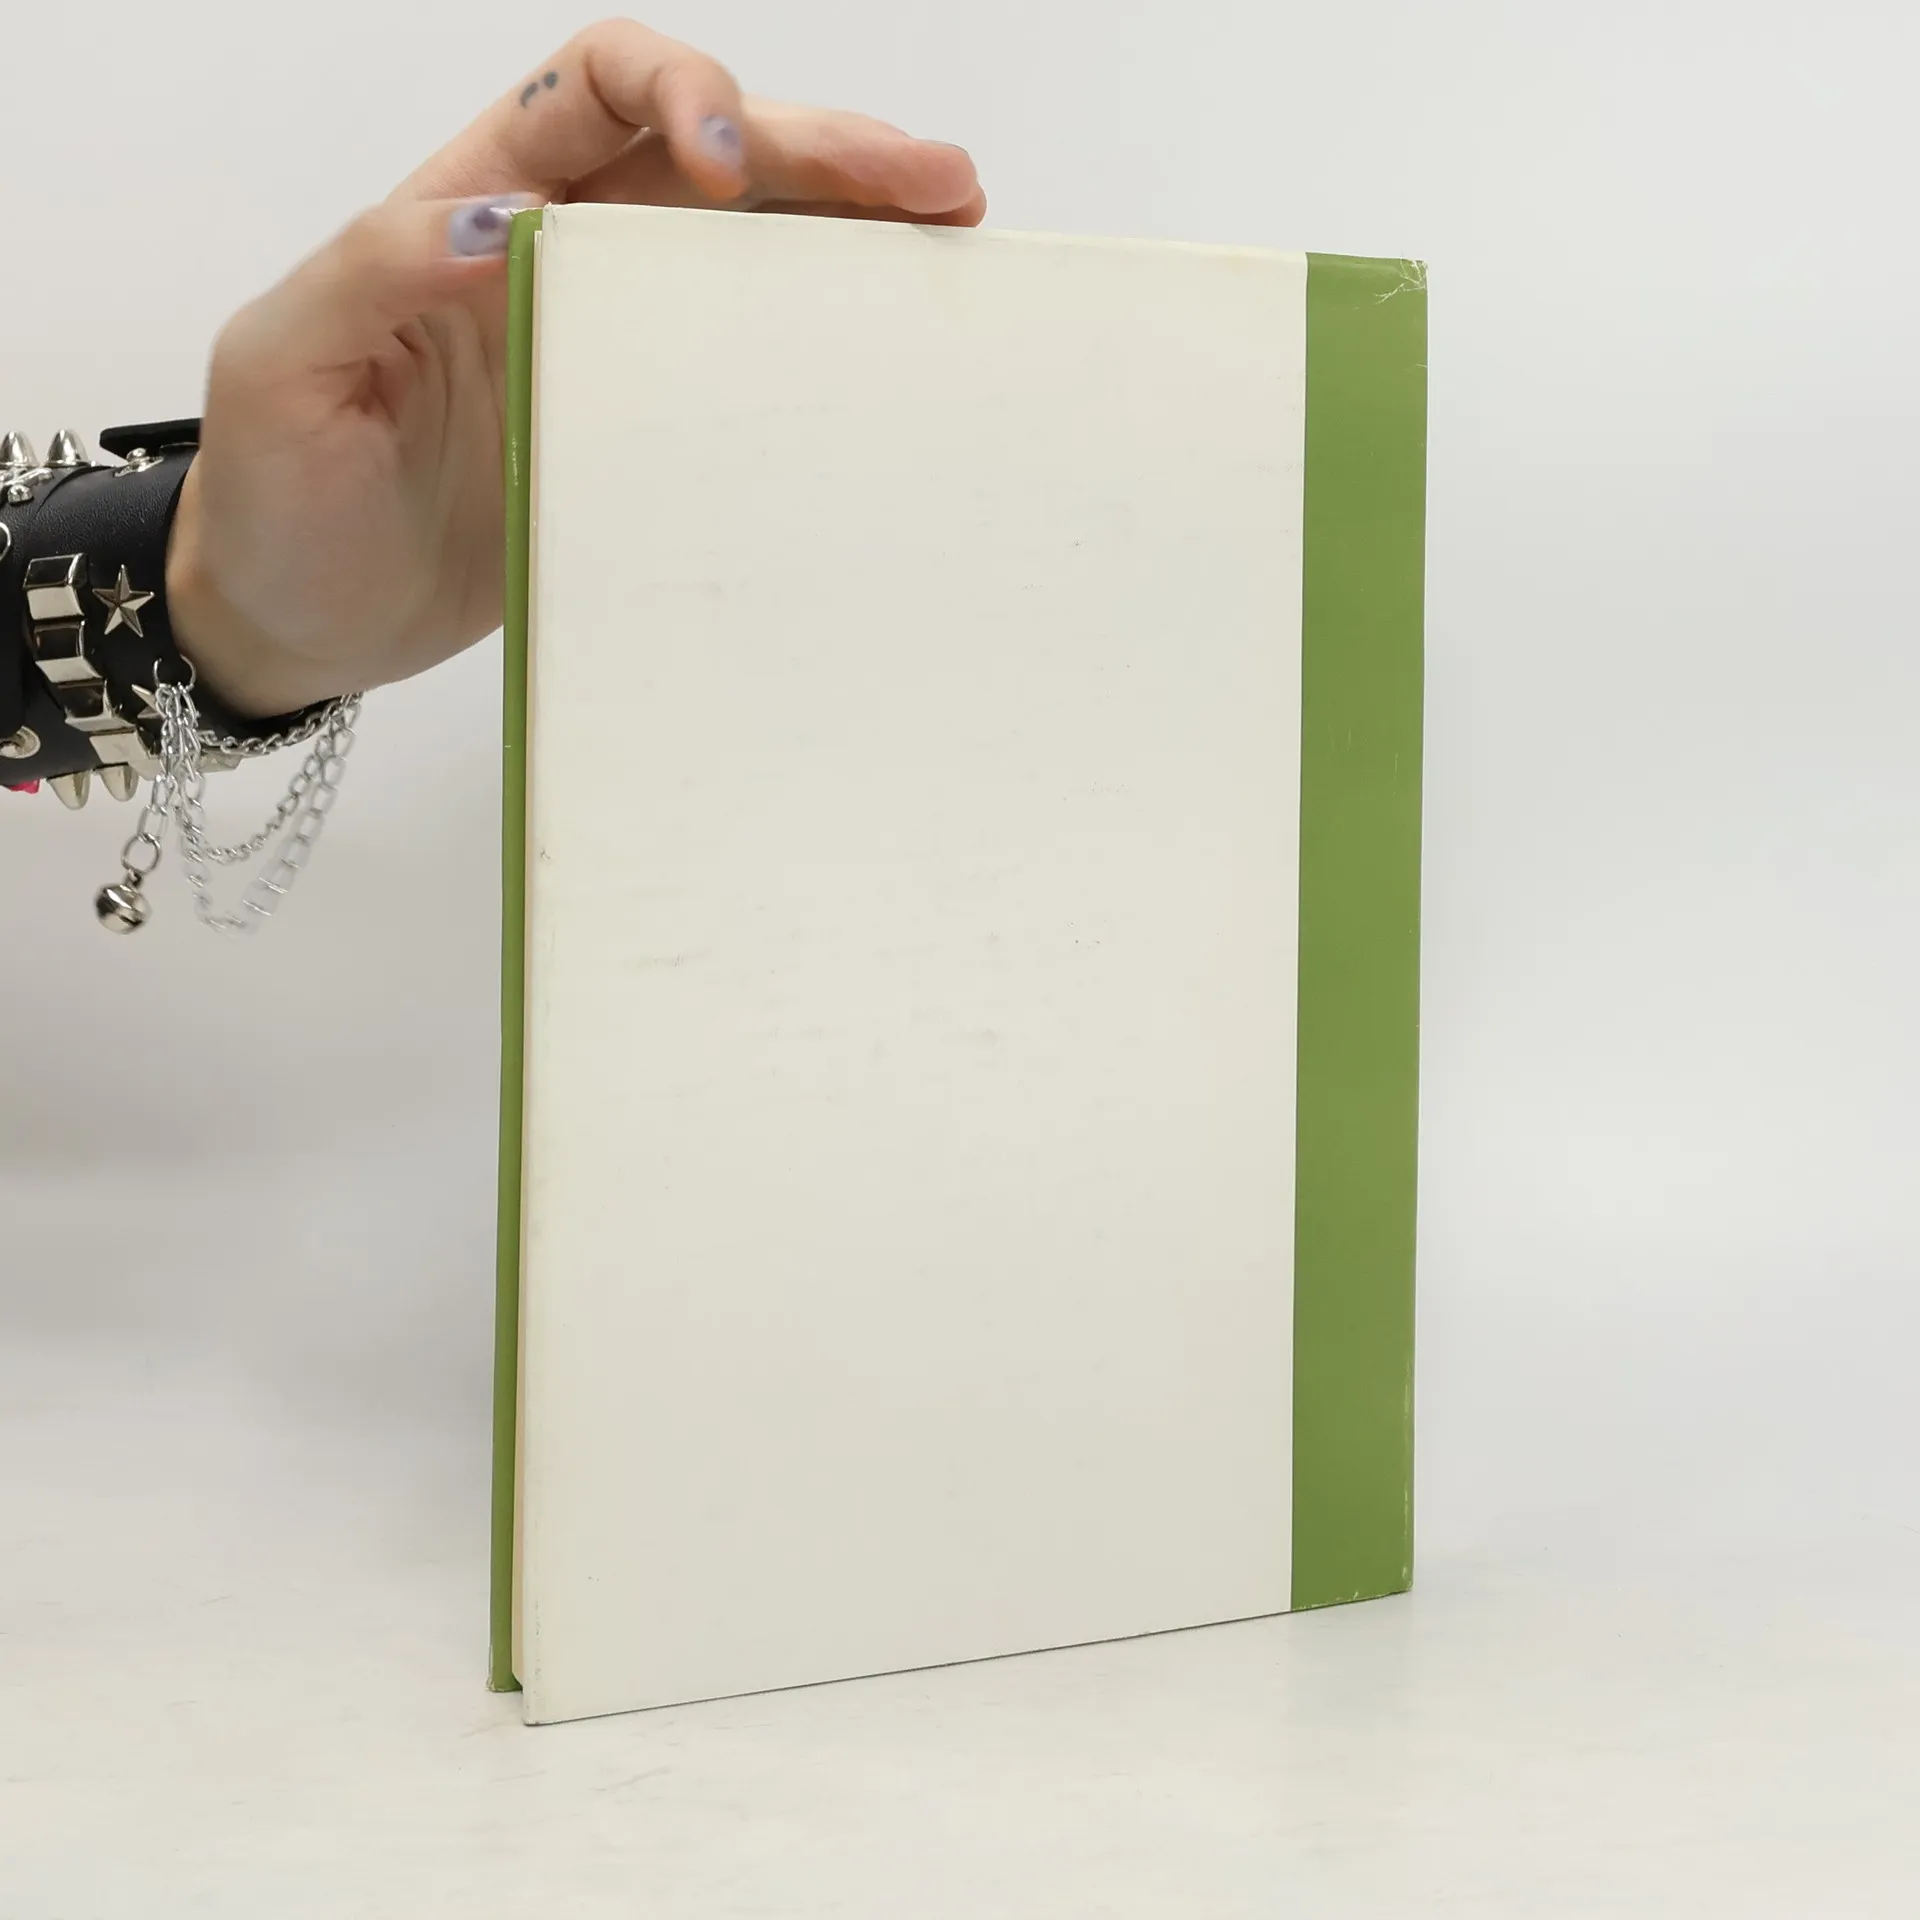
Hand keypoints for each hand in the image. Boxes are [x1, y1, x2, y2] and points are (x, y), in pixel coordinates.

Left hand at [168, 19, 983, 716]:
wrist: (304, 616)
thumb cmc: (279, 494)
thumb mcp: (284, 366)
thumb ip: (371, 273)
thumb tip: (489, 227)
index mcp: (471, 206)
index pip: (591, 90)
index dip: (677, 93)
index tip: (725, 168)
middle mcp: (563, 256)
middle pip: (711, 156)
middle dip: (823, 151)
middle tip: (930, 180)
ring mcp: (616, 348)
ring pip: (752, 248)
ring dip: (852, 226)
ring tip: (953, 224)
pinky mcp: (648, 434)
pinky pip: (748, 366)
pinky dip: (826, 338)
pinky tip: (895, 329)